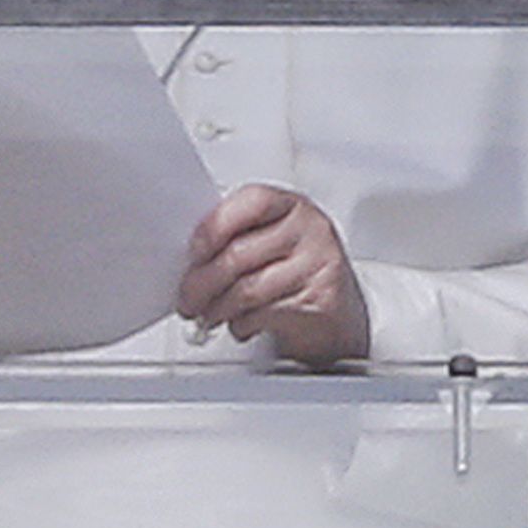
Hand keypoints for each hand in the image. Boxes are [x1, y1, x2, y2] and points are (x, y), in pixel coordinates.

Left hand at [178, 184, 369, 364]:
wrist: (339, 315)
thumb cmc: (296, 275)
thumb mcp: (270, 244)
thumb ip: (237, 239)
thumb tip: (189, 261)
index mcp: (291, 206)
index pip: (251, 202)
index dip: (214, 227)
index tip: (193, 254)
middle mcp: (310, 229)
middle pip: (239, 253)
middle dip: (202, 283)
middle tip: (188, 301)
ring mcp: (318, 263)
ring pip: (248, 288)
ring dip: (217, 309)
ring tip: (209, 317)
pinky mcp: (321, 298)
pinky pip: (265, 313)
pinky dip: (242, 325)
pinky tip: (240, 325)